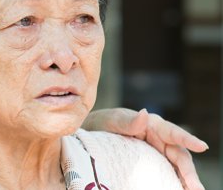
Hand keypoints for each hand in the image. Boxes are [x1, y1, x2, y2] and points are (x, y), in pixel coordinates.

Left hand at [82, 108, 208, 189]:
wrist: (95, 133)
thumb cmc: (105, 123)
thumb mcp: (113, 120)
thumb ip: (127, 120)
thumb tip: (144, 114)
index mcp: (153, 125)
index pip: (173, 132)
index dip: (188, 139)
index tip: (202, 146)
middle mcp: (160, 139)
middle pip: (179, 155)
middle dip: (189, 172)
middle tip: (196, 188)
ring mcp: (158, 152)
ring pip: (177, 167)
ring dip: (186, 180)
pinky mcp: (154, 163)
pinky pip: (167, 172)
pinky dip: (175, 182)